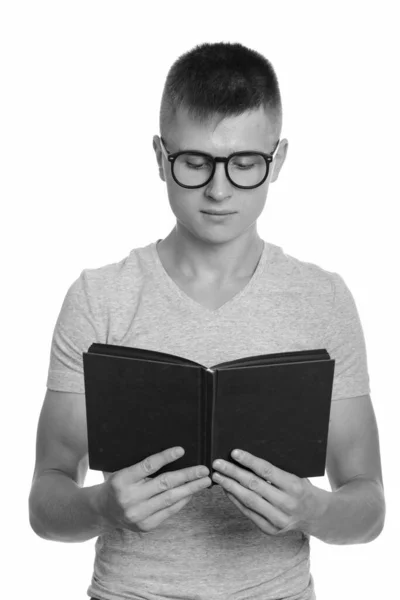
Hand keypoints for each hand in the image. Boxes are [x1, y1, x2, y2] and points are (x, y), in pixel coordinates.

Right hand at [96, 447, 210, 532]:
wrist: (102, 510)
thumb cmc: (117, 484)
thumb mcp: (122, 470)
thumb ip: (141, 465)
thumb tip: (172, 454)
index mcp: (121, 480)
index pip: (148, 466)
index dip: (166, 457)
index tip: (182, 450)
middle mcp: (129, 499)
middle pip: (164, 484)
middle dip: (187, 475)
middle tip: (204, 469)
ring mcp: (137, 515)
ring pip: (170, 498)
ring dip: (190, 489)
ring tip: (204, 481)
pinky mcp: (145, 526)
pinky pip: (169, 511)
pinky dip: (182, 501)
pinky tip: (191, 492)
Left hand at [212, 450, 327, 535]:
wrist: (317, 516)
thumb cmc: (303, 488)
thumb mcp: (298, 474)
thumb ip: (277, 469)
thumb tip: (249, 456)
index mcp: (295, 486)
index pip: (267, 471)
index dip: (249, 461)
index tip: (234, 452)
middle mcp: (287, 504)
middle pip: (254, 486)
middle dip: (233, 473)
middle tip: (217, 463)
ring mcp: (278, 519)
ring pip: (249, 500)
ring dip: (230, 487)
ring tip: (217, 476)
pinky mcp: (271, 529)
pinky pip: (249, 513)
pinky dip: (236, 500)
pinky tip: (227, 490)